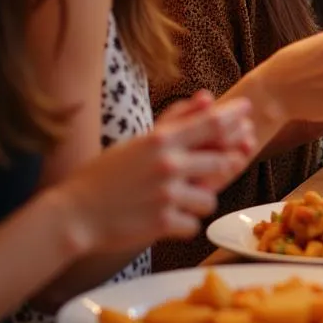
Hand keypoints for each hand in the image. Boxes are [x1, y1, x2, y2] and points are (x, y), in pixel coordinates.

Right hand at [57, 97, 255, 251]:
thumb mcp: (139, 141)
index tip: (248, 111)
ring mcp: (167, 195)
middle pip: (222, 162)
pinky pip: (194, 224)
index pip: (212, 124)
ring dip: (200, 200)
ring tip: (178, 199)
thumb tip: (208, 98)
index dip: (235, 116)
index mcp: (161, 141)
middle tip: (208, 169)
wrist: (73, 214)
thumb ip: (176, 120)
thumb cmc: (106, 174)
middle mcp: (169, 165)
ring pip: (211, 199)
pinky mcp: (163, 224)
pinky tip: (166, 219)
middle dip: (221, 167)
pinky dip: (183, 223)